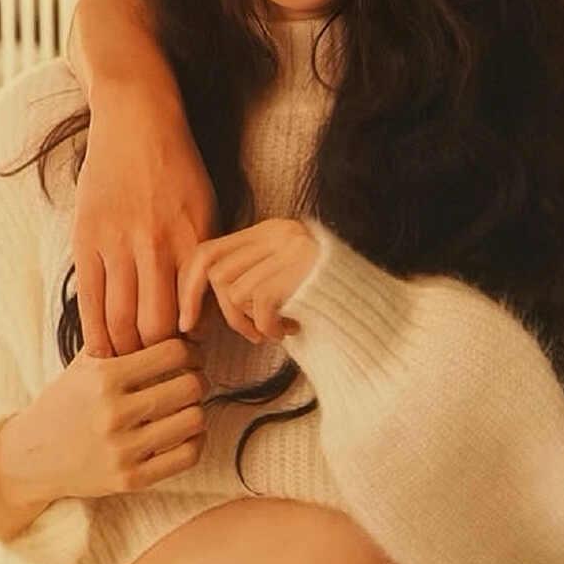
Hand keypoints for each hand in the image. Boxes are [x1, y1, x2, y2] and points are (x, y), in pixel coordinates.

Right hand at [0, 338, 206, 505]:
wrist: (31, 457)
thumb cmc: (65, 402)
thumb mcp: (84, 364)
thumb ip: (120, 339)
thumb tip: (166, 308)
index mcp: (103, 377)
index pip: (173, 352)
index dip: (190, 350)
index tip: (188, 355)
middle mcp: (113, 413)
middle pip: (190, 385)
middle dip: (198, 378)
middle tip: (191, 379)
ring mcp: (122, 449)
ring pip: (194, 420)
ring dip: (196, 410)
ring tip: (185, 406)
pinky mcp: (130, 479)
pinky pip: (188, 455)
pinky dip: (195, 441)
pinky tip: (183, 432)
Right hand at [72, 82, 215, 355]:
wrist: (137, 121)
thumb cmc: (178, 168)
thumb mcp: (207, 210)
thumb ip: (203, 262)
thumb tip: (200, 319)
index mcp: (195, 241)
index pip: (194, 316)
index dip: (189, 348)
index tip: (184, 360)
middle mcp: (158, 245)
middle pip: (156, 327)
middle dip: (157, 356)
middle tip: (155, 369)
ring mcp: (119, 243)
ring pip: (121, 320)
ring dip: (125, 350)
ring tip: (129, 364)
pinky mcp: (86, 239)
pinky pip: (89, 300)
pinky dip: (95, 334)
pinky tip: (99, 352)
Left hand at [177, 219, 319, 344]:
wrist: (376, 306)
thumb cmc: (325, 300)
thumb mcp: (282, 278)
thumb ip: (248, 277)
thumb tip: (196, 306)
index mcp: (270, 230)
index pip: (208, 250)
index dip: (189, 288)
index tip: (188, 321)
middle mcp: (279, 233)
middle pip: (217, 273)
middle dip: (224, 314)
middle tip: (249, 333)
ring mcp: (291, 249)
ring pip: (234, 293)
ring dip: (249, 324)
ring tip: (276, 330)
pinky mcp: (300, 270)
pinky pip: (259, 307)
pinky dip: (269, 328)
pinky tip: (291, 330)